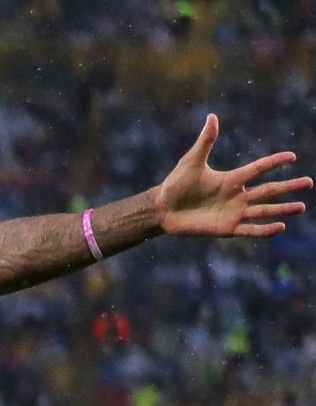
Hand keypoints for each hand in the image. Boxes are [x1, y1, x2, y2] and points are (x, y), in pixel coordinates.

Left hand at [154, 115, 309, 238]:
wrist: (162, 209)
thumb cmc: (176, 184)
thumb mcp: (191, 161)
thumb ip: (205, 141)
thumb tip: (212, 116)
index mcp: (231, 179)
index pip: (258, 168)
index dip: (274, 162)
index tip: (292, 156)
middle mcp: (236, 196)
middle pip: (268, 190)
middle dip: (288, 187)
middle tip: (309, 183)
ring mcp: (232, 213)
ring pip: (263, 210)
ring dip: (282, 209)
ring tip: (301, 207)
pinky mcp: (225, 229)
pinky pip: (248, 230)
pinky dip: (264, 229)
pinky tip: (280, 227)